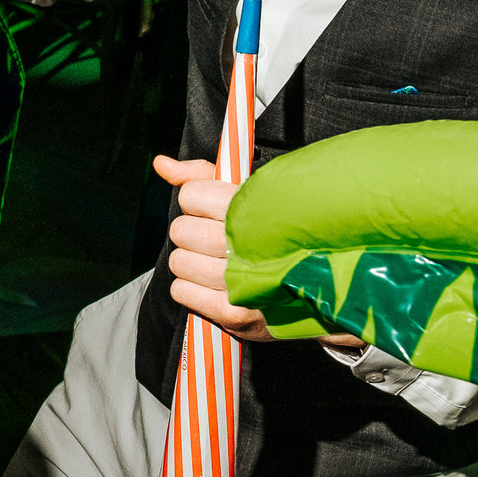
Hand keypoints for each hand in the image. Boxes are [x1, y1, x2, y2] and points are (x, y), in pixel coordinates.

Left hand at [152, 153, 277, 341]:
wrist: (317, 287)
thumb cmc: (273, 231)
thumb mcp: (246, 192)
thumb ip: (200, 176)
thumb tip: (160, 163)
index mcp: (254, 209)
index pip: (189, 195)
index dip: (197, 200)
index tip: (214, 209)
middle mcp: (247, 244)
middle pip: (180, 230)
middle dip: (192, 232)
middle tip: (215, 238)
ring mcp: (241, 282)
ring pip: (178, 261)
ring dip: (191, 262)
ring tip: (216, 262)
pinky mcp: (235, 313)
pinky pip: (181, 291)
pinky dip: (190, 289)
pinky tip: (213, 284)